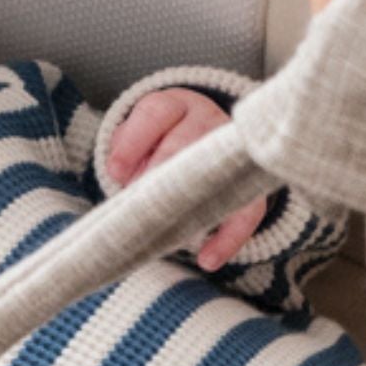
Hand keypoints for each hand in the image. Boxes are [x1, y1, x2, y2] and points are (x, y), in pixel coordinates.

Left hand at [99, 84, 268, 267]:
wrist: (202, 139)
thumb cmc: (159, 143)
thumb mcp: (139, 141)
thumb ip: (128, 157)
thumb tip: (123, 187)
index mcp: (173, 106)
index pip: (154, 113)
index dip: (133, 142)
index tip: (115, 174)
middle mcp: (206, 119)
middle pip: (184, 141)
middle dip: (160, 174)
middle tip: (142, 206)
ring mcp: (231, 148)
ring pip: (215, 172)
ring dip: (192, 204)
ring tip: (172, 235)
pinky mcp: (249, 181)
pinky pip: (247, 209)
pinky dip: (229, 237)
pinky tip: (208, 259)